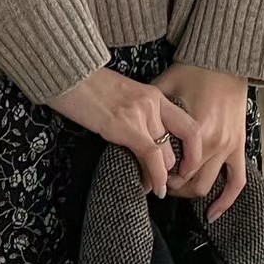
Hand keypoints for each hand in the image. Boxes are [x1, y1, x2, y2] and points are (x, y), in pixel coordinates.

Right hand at [48, 66, 202, 198]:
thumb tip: (140, 140)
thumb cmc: (88, 86)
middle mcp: (153, 103)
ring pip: (166, 155)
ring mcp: (141, 114)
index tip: (184, 168)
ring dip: (161, 177)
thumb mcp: (122, 96)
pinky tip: (153, 189)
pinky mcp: (126, 126)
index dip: (193, 152)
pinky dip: (156, 177)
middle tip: (162, 183)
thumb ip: (137, 114)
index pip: (189, 126)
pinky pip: (151, 157)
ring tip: (151, 187)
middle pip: (177, 145)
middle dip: (173, 169)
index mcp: (154, 94)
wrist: (69, 74)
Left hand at [152, 63, 248, 220]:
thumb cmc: (195, 70)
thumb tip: (125, 116)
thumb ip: (150, 105)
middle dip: (171, 186)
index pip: (174, 167)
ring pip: (209, 185)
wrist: (227, 61)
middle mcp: (216, 143)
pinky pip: (238, 181)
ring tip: (175, 189)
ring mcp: (230, 147)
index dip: (158, 175)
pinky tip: (212, 214)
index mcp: (198, 130)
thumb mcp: (167, 84)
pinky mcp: (240, 146)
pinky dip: (227, 200)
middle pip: (189, 181)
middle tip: (157, 182)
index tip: (146, 174)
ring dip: (190, 192)